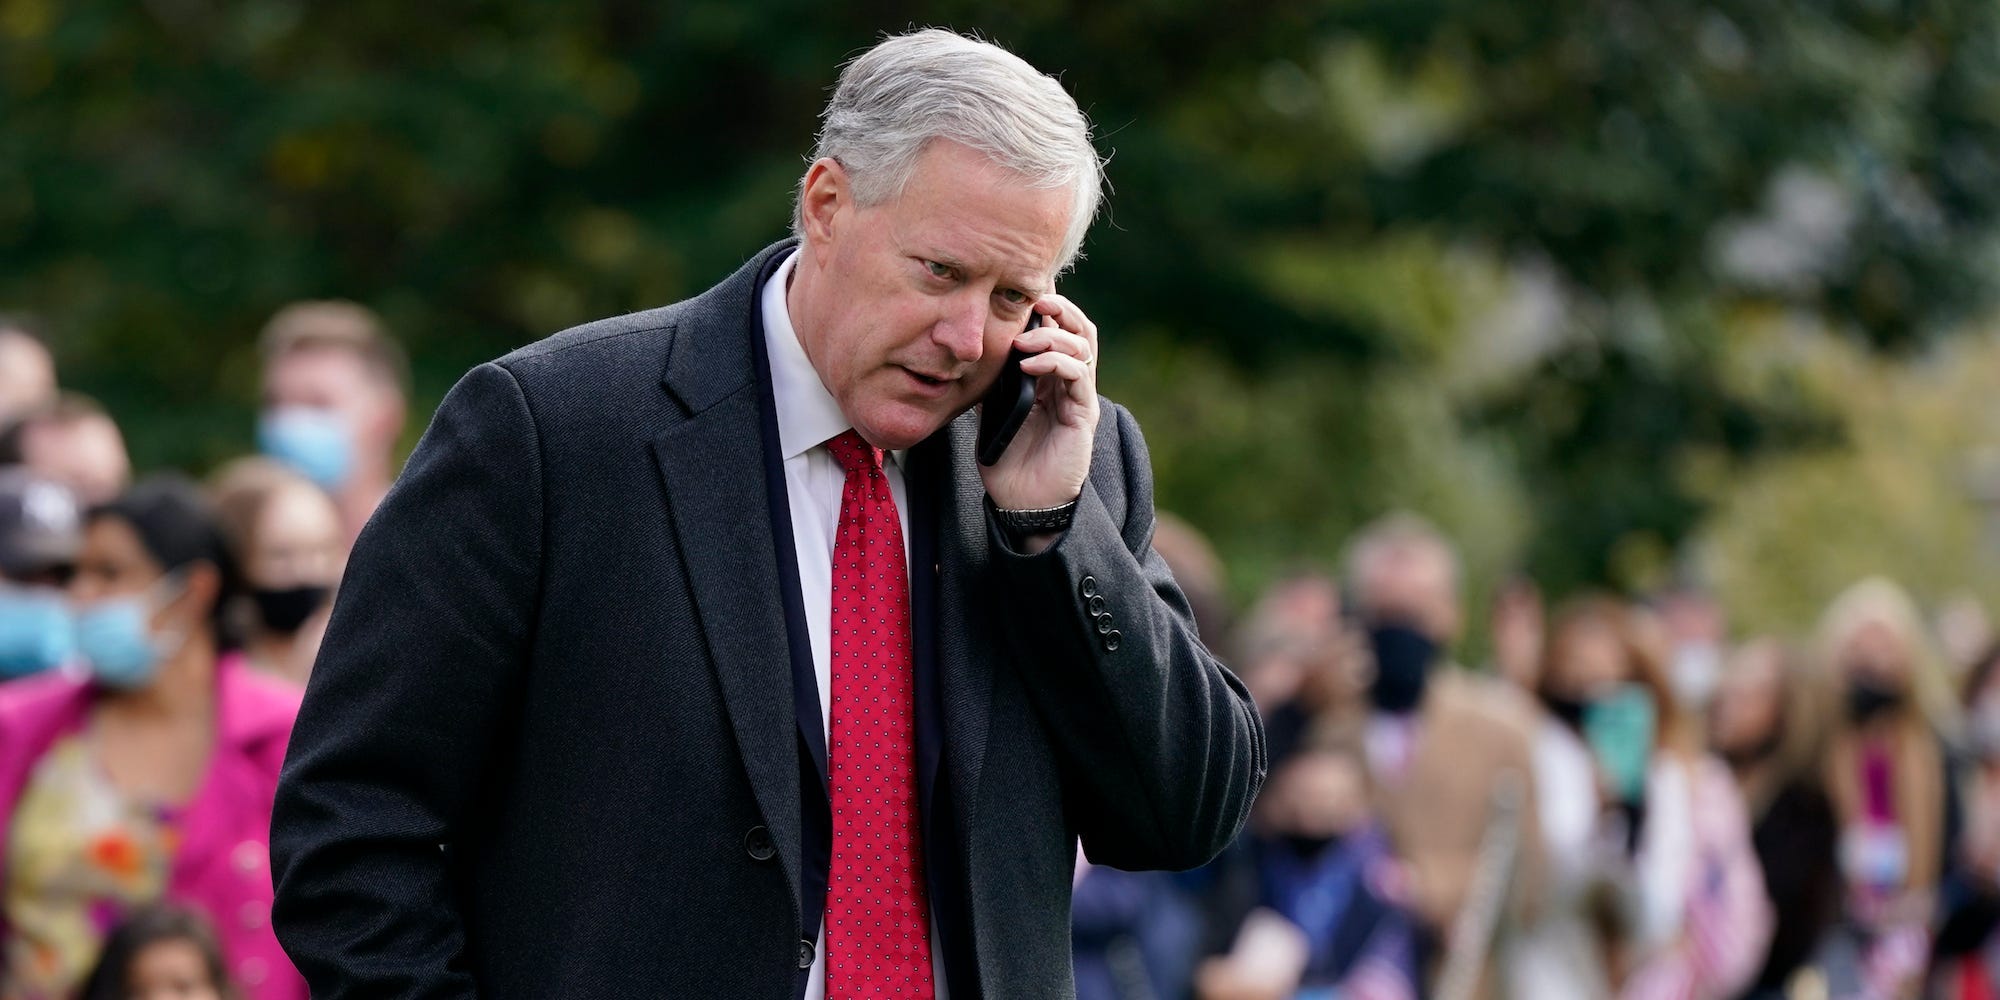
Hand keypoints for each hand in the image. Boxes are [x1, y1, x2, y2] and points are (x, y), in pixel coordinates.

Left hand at [979, 294, 1098, 513]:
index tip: (1024, 287)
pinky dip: (1055, 362)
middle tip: (1035, 300)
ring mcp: (1080, 396)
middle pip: (1080, 328)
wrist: (1021, 501)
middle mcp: (1070, 382)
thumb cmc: (1007, 459)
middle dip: (1060, 308)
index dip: (1049, 305)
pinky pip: (1078, 376)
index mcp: (1051, 376)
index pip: (1059, 329)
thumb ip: (991, 379)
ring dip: (1054, 335)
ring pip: (1083, 346)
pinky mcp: (1084, 414)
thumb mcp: (991, 410)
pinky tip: (1029, 363)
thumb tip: (973, 348)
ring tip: (1025, 340)